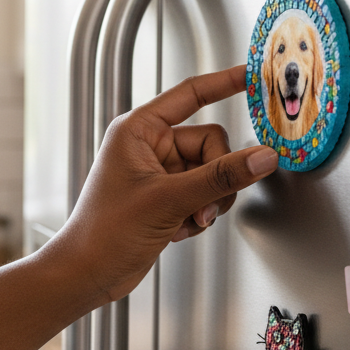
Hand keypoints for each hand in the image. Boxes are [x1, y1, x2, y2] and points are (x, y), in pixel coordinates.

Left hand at [56, 65, 278, 302]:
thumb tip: (262, 158)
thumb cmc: (104, 232)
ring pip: (212, 173)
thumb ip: (221, 177)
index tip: (254, 75)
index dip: (225, 82)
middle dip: (215, 180)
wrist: (87, 274)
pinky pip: (203, 194)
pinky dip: (199, 215)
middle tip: (203, 207)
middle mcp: (149, 146)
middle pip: (211, 145)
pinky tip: (177, 231)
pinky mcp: (166, 197)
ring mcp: (159, 172)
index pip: (191, 94)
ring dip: (208, 202)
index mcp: (138, 130)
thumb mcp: (170, 200)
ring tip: (188, 222)